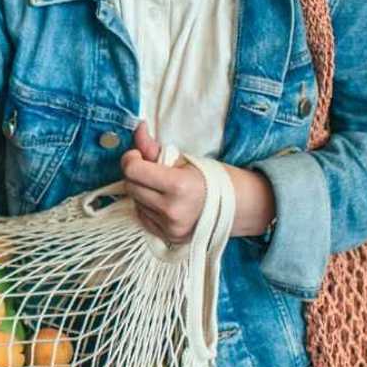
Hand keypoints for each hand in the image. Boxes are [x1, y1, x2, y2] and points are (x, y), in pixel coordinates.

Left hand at [120, 123, 205, 244]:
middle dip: (135, 174)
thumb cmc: (210, 178)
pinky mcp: (168, 237)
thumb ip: (154, 148)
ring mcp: (170, 227)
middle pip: (131, 186)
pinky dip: (146, 207)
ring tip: (161, 187)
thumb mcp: (183, 159)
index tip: (137, 154)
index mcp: (179, 186)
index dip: (131, 158)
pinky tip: (163, 201)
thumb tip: (137, 129)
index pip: (133, 170)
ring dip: (142, 191)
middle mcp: (172, 210)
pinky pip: (142, 217)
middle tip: (149, 169)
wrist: (235, 207)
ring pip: (135, 202)